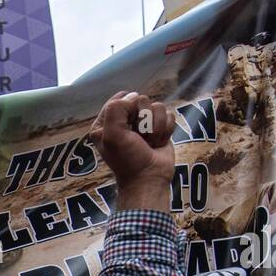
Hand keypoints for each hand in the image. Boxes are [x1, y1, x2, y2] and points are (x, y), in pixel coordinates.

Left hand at [88, 91, 175, 211]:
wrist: (149, 178)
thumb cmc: (128, 160)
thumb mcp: (112, 134)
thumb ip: (116, 109)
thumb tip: (134, 96)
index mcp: (106, 121)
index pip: (121, 98)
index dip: (128, 109)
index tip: (128, 126)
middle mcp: (124, 120)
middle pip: (141, 99)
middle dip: (144, 120)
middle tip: (139, 138)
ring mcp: (143, 124)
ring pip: (157, 106)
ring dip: (155, 127)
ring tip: (149, 143)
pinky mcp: (160, 128)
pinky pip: (169, 115)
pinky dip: (166, 130)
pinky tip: (158, 143)